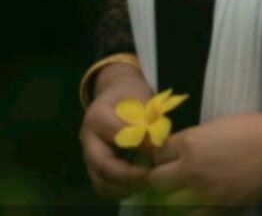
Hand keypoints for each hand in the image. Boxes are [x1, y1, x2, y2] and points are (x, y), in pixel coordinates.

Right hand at [79, 66, 154, 201]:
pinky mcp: (94, 164)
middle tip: (151, 175)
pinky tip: (138, 182)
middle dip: (128, 175)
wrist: (115, 91)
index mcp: (98, 116)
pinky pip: (102, 184)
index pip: (116, 135)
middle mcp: (88, 137)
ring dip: (124, 186)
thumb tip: (156, 143)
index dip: (138, 145)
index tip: (157, 149)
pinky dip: (119, 189)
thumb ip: (147, 119)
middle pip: (102, 165)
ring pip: (100, 180)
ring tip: (146, 180)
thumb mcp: (140, 98)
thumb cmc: (130, 93)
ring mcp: (88, 153)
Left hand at [145, 112, 261, 207]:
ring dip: (171, 197)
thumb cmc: (249, 129)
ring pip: (169, 202)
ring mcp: (201, 191)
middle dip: (158, 178)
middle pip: (156, 180)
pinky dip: (188, 212)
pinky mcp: (215, 208)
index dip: (160, 155)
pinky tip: (194, 204)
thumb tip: (178, 150)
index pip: (158, 153)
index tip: (165, 157)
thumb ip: (193, 139)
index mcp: (190, 142)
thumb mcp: (215, 126)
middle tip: (167, 177)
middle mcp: (190, 168)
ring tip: (178, 193)